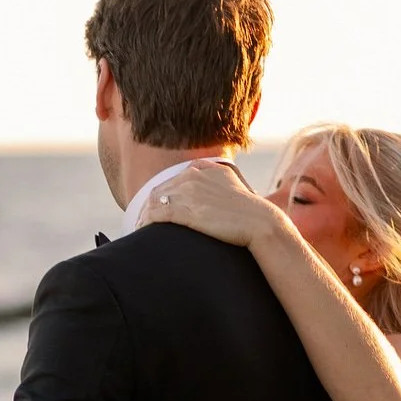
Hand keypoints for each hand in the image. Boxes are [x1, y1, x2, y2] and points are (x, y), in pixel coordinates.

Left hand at [139, 160, 271, 244]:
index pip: (173, 180)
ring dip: (144, 216)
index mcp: (205, 168)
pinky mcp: (185, 209)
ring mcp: (188, 191)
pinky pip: (156, 215)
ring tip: (140, 229)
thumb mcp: (235, 191)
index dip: (162, 195)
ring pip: (154, 202)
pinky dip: (146, 223)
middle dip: (149, 207)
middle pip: (160, 190)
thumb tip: (216, 203)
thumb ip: (220, 188)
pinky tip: (142, 232)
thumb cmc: (251, 214)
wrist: (260, 222)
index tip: (156, 209)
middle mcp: (193, 175)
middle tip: (142, 222)